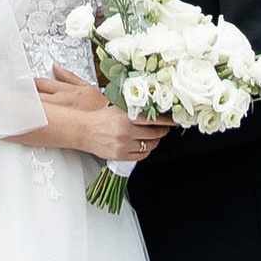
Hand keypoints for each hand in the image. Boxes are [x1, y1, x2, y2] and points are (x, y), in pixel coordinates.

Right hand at [32, 76, 167, 164]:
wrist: (84, 131)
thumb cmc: (100, 118)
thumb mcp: (117, 107)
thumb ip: (133, 107)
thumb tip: (152, 106)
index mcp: (125, 116)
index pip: (153, 119)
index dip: (167, 121)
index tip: (175, 120)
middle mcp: (125, 131)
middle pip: (154, 134)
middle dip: (162, 131)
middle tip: (165, 128)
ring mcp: (123, 145)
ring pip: (149, 145)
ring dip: (155, 141)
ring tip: (155, 136)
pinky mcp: (121, 155)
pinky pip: (141, 155)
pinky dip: (146, 150)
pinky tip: (145, 145)